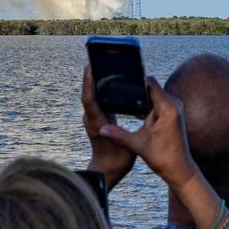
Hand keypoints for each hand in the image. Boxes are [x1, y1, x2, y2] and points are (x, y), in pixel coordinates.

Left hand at [81, 64, 136, 190]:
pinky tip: (108, 82)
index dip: (88, 81)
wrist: (107, 171)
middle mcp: (91, 118)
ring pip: (91, 96)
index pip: (88, 98)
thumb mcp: (127, 145)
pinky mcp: (97, 119)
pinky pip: (96, 100)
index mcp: (97, 122)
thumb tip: (140, 112)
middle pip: (88, 93)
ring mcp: (93, 118)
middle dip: (90, 75)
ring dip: (94, 81)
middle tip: (96, 58)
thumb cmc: (117, 161)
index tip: (89, 65)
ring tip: (102, 64)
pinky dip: (99, 89)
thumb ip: (131, 127)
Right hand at [100, 77, 195, 196]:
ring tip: (128, 108)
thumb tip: (101, 129)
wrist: (179, 170)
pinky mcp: (173, 112)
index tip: (122, 85)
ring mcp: (175, 107)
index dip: (135, 82)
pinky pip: (158, 102)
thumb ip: (118, 135)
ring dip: (142, 101)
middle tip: (120, 97)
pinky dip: (147, 106)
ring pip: (154, 95)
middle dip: (136, 93)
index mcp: (168, 107)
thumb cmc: (163, 158)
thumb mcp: (137, 145)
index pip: (150, 83)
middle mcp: (174, 103)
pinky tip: (136, 114)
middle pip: (151, 88)